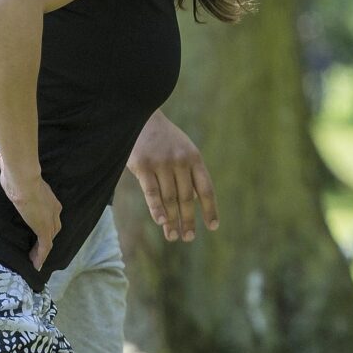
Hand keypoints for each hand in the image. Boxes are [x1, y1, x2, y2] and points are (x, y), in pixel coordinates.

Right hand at [0, 157, 62, 270]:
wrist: (23, 179)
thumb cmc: (17, 175)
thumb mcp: (10, 169)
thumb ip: (4, 162)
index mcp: (48, 198)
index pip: (50, 213)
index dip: (46, 221)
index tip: (38, 227)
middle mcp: (53, 211)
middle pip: (53, 228)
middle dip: (46, 237)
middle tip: (38, 247)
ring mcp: (49, 221)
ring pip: (49, 240)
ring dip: (42, 250)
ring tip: (35, 260)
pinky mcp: (44, 230)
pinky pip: (44, 248)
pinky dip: (41, 256)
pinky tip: (35, 265)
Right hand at [125, 111, 218, 241]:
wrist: (139, 115)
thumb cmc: (162, 138)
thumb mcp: (182, 149)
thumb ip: (189, 172)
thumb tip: (193, 200)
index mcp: (194, 158)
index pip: (206, 189)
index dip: (210, 209)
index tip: (213, 227)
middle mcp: (181, 161)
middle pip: (187, 198)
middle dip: (188, 220)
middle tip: (188, 238)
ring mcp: (162, 163)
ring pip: (169, 198)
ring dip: (171, 220)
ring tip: (172, 236)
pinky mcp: (143, 165)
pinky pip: (151, 192)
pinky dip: (156, 208)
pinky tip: (160, 221)